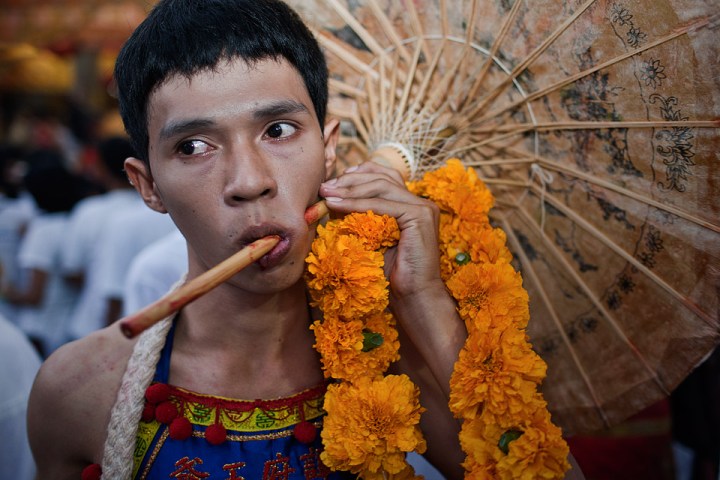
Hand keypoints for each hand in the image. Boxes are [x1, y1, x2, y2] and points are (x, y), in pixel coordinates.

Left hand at [319, 161, 442, 298]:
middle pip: (382, 178)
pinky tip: (336, 205)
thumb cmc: (390, 274)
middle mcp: (421, 202)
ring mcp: (424, 208)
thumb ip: (358, 216)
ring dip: (349, 190)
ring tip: (327, 195)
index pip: (385, 176)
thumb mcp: (370, 238)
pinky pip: (381, 205)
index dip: (359, 174)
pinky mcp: (420, 216)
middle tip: (324, 187)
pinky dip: (355, 204)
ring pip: (381, 187)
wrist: (412, 298)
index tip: (334, 182)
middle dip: (349, 181)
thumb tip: (331, 197)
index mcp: (412, 205)